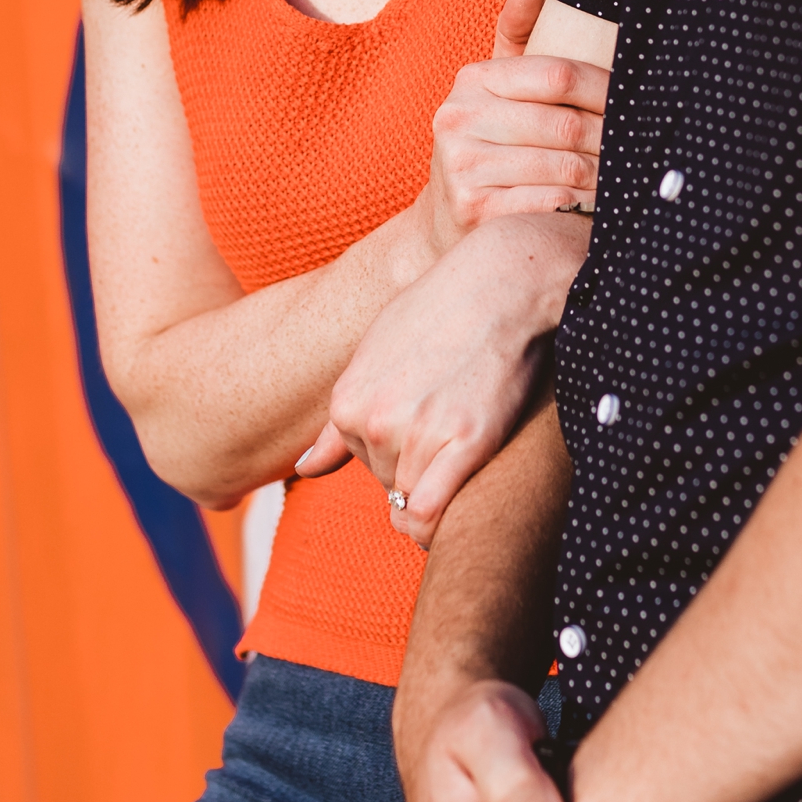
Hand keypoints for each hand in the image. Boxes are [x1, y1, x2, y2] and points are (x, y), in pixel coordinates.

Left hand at [295, 212, 588, 545]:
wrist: (499, 281)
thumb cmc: (442, 310)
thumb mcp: (375, 353)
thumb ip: (337, 423)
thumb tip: (302, 470)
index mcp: (346, 402)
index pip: (360, 463)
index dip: (396, 449)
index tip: (427, 416)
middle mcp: (373, 422)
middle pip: (389, 484)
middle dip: (418, 466)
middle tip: (452, 422)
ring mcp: (418, 433)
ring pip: (414, 500)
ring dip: (440, 483)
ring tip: (466, 437)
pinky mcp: (466, 441)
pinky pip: (431, 513)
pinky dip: (439, 520)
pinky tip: (461, 490)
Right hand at [420, 0, 610, 256]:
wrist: (444, 218)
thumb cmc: (488, 142)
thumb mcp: (496, 88)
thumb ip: (517, 36)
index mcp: (473, 80)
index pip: (557, 75)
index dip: (606, 90)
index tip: (634, 104)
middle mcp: (460, 118)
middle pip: (566, 126)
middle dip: (612, 140)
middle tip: (642, 148)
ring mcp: (463, 166)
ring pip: (565, 169)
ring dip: (606, 176)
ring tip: (628, 177)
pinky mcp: (473, 210)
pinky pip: (551, 204)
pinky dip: (584, 207)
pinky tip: (599, 206)